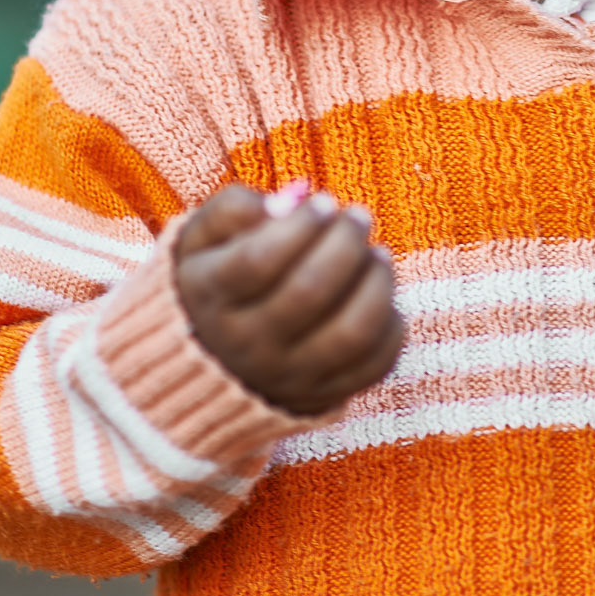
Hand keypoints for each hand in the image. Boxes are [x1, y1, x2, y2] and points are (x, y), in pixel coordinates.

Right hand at [174, 183, 403, 416]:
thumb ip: (235, 208)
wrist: (218, 360)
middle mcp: (245, 345)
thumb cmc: (222, 276)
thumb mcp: (204, 237)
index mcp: (210, 297)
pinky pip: (375, 362)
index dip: (301, 225)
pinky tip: (378, 293)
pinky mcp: (325, 395)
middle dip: (344, 243)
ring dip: (376, 283)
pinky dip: (390, 323)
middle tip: (357, 216)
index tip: (325, 202)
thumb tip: (294, 199)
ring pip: (350, 332)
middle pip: (308, 292)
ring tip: (378, 254)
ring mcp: (287, 377)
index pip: (257, 261)